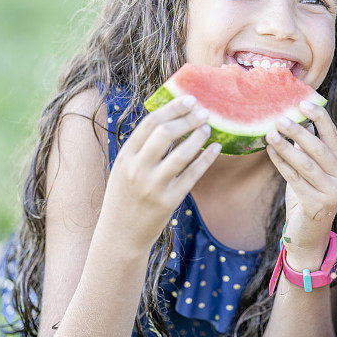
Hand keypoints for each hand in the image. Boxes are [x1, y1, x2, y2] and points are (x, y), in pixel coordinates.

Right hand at [100, 95, 221, 251]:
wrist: (120, 236)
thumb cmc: (125, 198)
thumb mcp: (124, 170)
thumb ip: (142, 149)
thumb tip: (170, 121)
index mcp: (125, 158)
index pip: (150, 124)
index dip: (172, 108)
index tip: (189, 99)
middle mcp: (138, 170)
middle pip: (165, 133)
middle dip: (187, 119)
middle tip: (203, 111)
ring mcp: (154, 186)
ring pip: (182, 153)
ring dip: (198, 136)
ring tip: (208, 127)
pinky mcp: (169, 201)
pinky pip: (193, 175)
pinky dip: (206, 158)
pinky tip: (215, 148)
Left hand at [265, 100, 336, 267]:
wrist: (309, 233)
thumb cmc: (308, 194)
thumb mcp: (312, 170)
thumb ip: (309, 148)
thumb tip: (298, 120)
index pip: (332, 134)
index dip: (319, 116)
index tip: (302, 102)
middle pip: (318, 148)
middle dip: (298, 132)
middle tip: (279, 119)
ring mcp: (332, 191)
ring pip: (305, 164)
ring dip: (286, 147)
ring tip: (270, 133)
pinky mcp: (317, 204)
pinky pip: (294, 179)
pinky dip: (280, 163)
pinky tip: (270, 151)